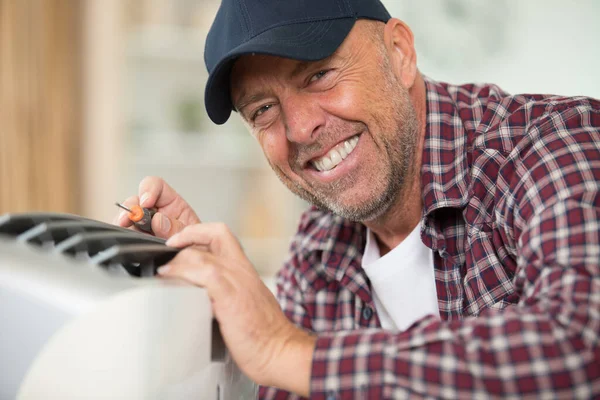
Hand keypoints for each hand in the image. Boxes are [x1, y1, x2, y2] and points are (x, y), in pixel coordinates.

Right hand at [113, 176, 200, 238]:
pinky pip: (123, 235)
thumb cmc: (197, 245)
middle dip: (130, 208)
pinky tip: (126, 241)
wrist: (196, 265)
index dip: (148, 190)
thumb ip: (178, 227)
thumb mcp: (192, 234)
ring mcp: (143, 226)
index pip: (156, 186)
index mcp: (172, 204)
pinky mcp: (136, 241)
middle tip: (129, 219)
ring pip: (125, 218)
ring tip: (127, 231)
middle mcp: (155, 212)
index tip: (146, 202)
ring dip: (123, 223)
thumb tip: (158, 221)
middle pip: (135, 201)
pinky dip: (121, 238)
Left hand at [159, 223, 314, 396]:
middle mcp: (241, 270)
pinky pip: (203, 274)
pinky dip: (182, 273)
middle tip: (167, 252)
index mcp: (245, 270)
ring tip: (164, 272)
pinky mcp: (229, 296)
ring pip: (202, 254)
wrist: (280, 351)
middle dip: (184, 238)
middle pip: (213, 235)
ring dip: (177, 260)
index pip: (223, 235)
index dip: (198, 231)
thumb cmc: (265, 335)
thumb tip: (204, 296)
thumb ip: (229, 293)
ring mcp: (236, 281)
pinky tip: (171, 281)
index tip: (181, 240)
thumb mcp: (248, 304)